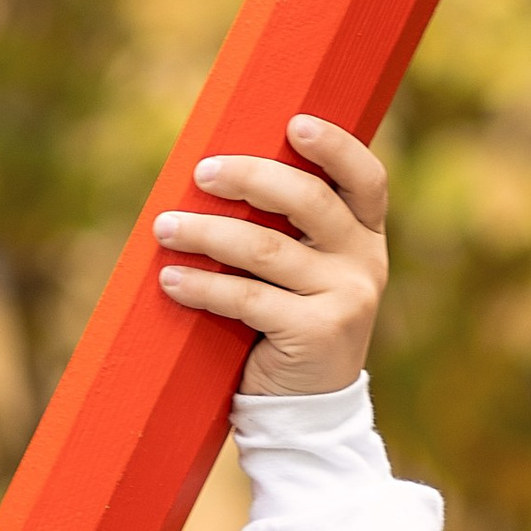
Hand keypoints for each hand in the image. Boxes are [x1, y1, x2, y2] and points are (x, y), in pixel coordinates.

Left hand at [152, 115, 386, 397]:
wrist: (303, 407)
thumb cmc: (285, 325)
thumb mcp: (301, 273)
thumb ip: (284, 230)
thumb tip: (213, 175)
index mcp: (365, 236)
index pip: (365, 178)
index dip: (334, 146)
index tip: (293, 122)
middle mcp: (364, 262)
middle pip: (308, 200)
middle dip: (250, 178)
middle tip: (201, 173)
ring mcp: (346, 298)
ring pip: (266, 250)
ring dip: (207, 233)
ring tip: (164, 228)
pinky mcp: (316, 333)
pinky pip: (248, 299)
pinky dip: (203, 286)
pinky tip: (171, 279)